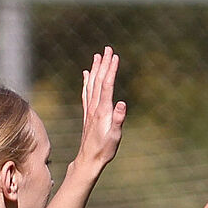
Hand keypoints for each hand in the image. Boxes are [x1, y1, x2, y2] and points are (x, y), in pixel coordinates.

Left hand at [76, 47, 126, 172]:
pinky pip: (86, 93)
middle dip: (104, 64)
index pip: (107, 85)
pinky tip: (86, 74)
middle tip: (107, 48)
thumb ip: (118, 119)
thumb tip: (122, 103)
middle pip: (99, 80)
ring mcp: (90, 110)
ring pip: (92, 84)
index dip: (111, 70)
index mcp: (103, 110)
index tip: (114, 56)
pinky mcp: (88, 114)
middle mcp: (95, 107)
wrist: (89, 159)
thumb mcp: (115, 136)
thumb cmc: (104, 149)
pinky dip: (87, 81)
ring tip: (97, 56)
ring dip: (95, 69)